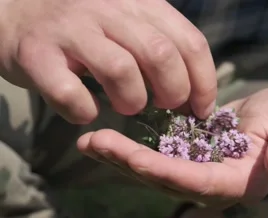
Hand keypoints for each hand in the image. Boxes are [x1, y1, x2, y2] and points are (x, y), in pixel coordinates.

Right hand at [0, 0, 216, 123]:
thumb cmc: (86, 25)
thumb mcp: (130, 21)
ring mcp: (71, 30)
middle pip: (160, 55)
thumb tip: (195, 94)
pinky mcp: (37, 54)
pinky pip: (70, 93)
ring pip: (120, 70)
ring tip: (126, 105)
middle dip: (173, 93)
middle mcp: (108, 9)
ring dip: (131, 101)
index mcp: (140, 3)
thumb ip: (161, 46)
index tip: (202, 108)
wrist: (15, 9)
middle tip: (164, 106)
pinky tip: (85, 110)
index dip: (204, 81)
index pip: (190, 41)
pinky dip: (83, 110)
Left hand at [77, 87, 267, 206]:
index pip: (199, 181)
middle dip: (130, 163)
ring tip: (88, 141)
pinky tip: (102, 140)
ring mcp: (198, 175)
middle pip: (167, 179)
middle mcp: (213, 186)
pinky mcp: (187, 161)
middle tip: (94, 143)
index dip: (167, 172)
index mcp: (238, 183)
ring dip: (120, 158)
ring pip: (154, 172)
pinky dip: (128, 150)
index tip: (136, 159)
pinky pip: (155, 158)